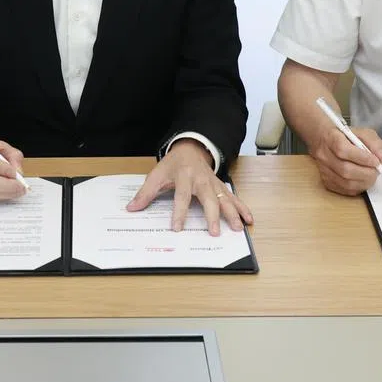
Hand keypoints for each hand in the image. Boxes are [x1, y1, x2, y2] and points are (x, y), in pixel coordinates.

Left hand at [127, 139, 252, 235]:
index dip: (179, 213)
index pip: (181, 197)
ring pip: (225, 199)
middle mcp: (201, 180)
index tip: (176, 228)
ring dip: (233, 213)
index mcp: (184, 176)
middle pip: (208, 199)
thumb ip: (145, 193)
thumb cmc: (173, 164)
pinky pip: (233, 198)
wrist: (190, 149)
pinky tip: (249, 220)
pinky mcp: (221, 187)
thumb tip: (131, 208)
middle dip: (213, 216)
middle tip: (215, 232)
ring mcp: (214, 184)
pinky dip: (242, 208)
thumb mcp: (156, 175)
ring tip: (238, 228)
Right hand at [310, 124, 381, 195]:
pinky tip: (363, 180)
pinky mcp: (326, 182)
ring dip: (364, 181)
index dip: (362, 158)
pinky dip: (358, 187)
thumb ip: (375, 143)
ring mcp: (323, 170)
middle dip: (366, 172)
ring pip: (345, 182)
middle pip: (345, 169)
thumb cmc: (346, 137)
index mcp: (331, 138)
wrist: (325, 142)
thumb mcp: (363, 133)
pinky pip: (345, 190)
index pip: (343, 150)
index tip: (376, 161)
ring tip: (372, 175)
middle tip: (377, 170)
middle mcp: (323, 155)